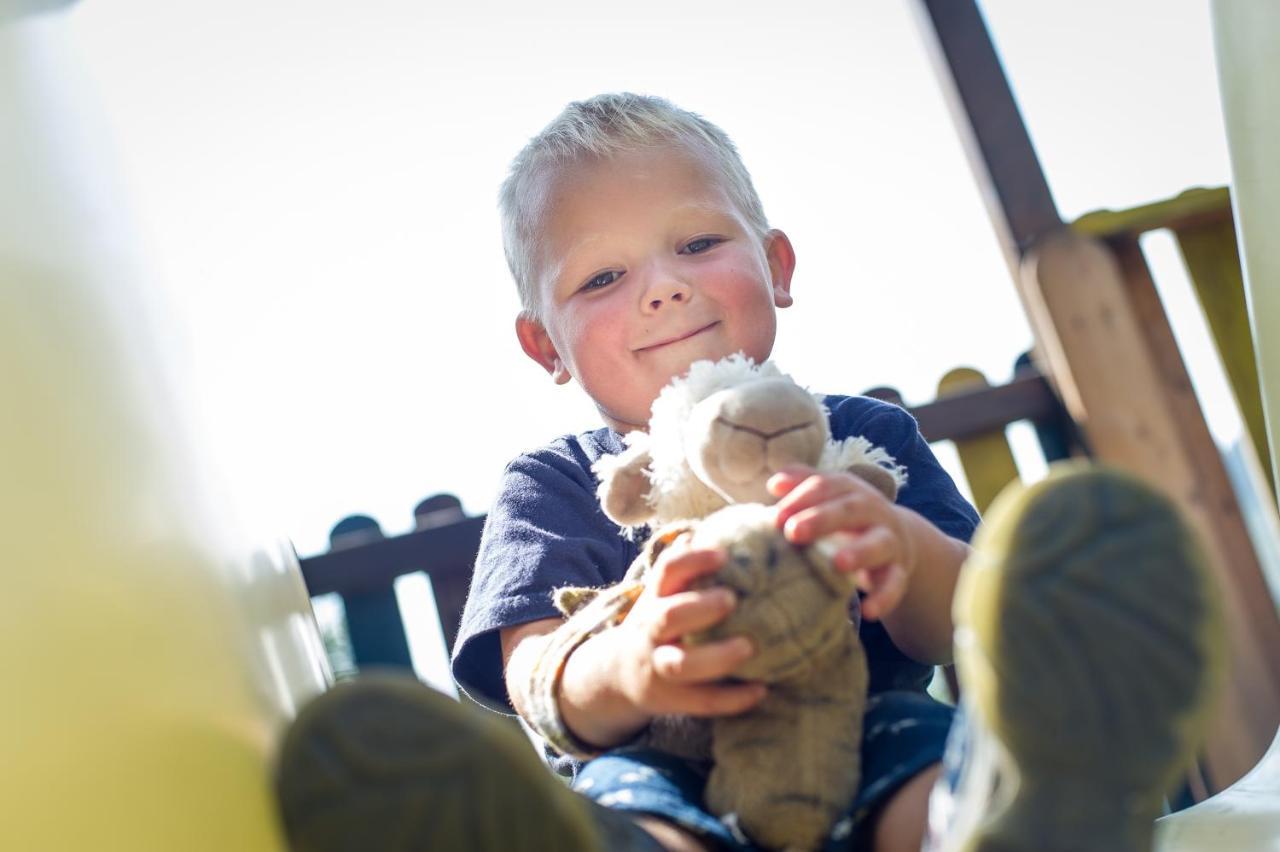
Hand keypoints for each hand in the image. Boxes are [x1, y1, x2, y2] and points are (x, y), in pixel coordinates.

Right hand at [604, 539, 766, 718]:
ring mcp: (659, 666)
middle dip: (699, 608)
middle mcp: (652, 630)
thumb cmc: (659, 621)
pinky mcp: (672, 699)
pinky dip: (731, 699)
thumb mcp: (665, 592)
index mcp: (656, 596)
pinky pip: (701, 702)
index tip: (723, 554)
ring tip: (750, 647)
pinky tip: (762, 690)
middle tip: (732, 599)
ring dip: (716, 657)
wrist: (619, 674)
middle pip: (668, 617)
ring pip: (682, 664)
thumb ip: (691, 567)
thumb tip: (737, 525)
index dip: (692, 560)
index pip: (667, 571)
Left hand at [769, 464, 915, 620]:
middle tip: (794, 531)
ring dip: (860, 552)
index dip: (801, 498)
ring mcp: (890, 540)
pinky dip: (884, 597)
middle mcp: (874, 510)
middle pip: (851, 509)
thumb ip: (802, 485)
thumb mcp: (828, 497)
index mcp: (850, 490)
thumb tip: (774, 484)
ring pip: (879, 543)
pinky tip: (868, 612)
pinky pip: (895, 583)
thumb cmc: (846, 517)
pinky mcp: (899, 570)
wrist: (896, 539)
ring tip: (838, 564)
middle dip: (823, 519)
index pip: (827, 486)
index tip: (776, 516)